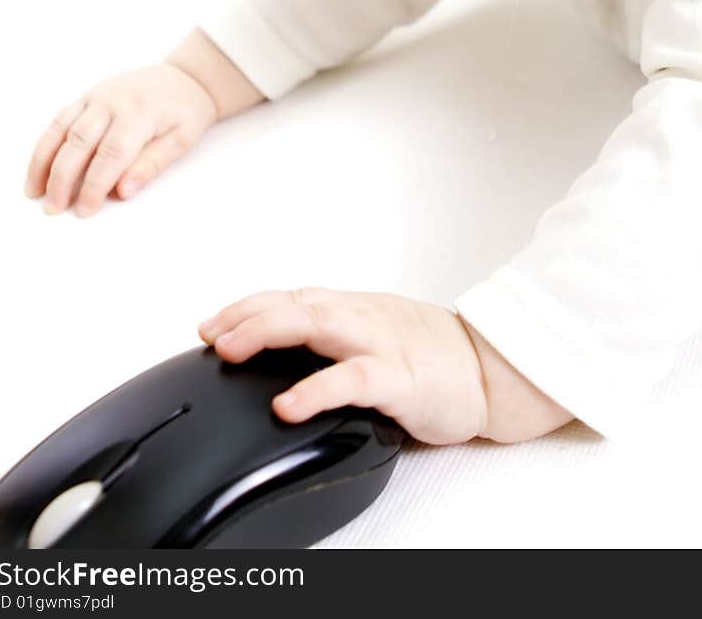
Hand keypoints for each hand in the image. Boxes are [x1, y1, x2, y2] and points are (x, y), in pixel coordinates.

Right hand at [24, 64, 219, 217]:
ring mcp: (97, 95)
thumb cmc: (186, 111)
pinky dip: (45, 144)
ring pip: (61, 129)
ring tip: (33, 192)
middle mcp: (113, 101)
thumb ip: (152, 164)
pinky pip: (60, 119)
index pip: (112, 154)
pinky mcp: (87, 95)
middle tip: (52, 208)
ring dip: (43, 162)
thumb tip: (123, 192)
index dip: (94, 185)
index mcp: (140, 112)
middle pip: (79, 142)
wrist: (185, 77)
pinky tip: (38, 167)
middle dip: (62, 178)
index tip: (83, 211)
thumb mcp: (182, 139)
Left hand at [198, 287, 488, 444]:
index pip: (290, 297)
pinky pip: (353, 379)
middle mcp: (360, 317)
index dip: (246, 307)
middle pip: (295, 302)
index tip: (209, 323)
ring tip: (231, 349)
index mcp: (352, 309)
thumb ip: (333, 335)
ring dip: (268, 331)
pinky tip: (288, 404)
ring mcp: (380, 343)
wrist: (492, 370)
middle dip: (246, 315)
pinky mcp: (400, 378)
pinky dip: (316, 389)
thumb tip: (281, 344)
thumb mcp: (374, 334)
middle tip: (209, 334)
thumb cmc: (433, 357)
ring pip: (317, 323)